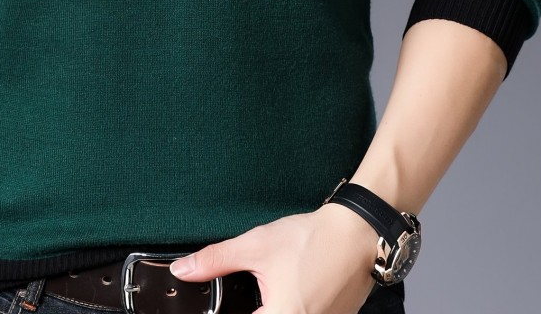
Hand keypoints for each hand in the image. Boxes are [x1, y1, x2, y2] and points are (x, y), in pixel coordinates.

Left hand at [169, 203, 379, 313]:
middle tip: (255, 287)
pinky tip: (288, 291)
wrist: (357, 233)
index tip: (220, 306)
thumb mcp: (256, 246)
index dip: (227, 311)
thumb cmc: (311, 240)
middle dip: (249, 306)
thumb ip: (215, 261)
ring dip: (269, 306)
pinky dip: (289, 306)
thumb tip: (183, 271)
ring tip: (272, 285)